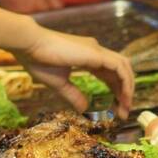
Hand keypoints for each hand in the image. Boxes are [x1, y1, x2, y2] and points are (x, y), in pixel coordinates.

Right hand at [15, 27, 134, 118]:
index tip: (117, 109)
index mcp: (87, 57)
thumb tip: (85, 110)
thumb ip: (73, 96)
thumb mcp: (59, 84)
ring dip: (128, 88)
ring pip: (124, 68)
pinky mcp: (96, 53)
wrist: (29, 45)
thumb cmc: (38, 60)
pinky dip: (125, 82)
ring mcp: (97, 50)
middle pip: (120, 71)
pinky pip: (119, 68)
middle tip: (124, 112)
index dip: (116, 91)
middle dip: (125, 92)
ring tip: (126, 108)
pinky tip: (124, 97)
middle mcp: (95, 51)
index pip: (109, 74)